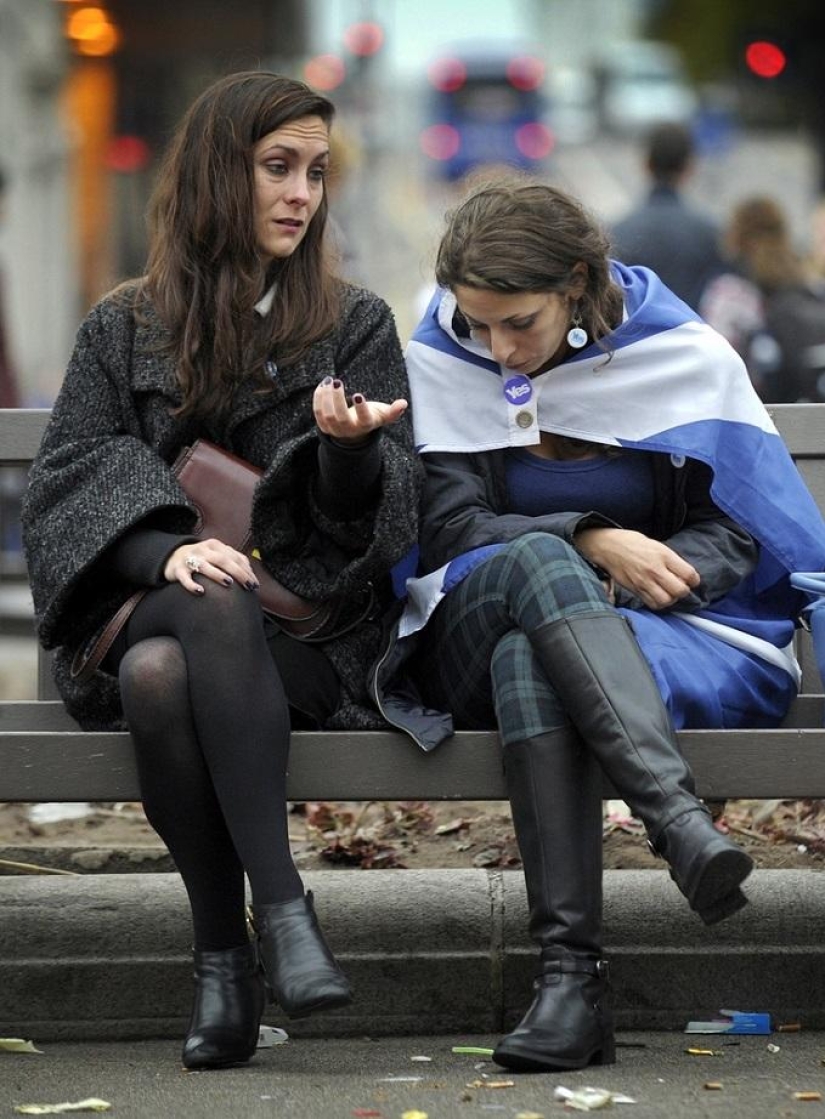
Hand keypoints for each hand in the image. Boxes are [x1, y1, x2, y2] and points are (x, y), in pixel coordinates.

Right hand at [164, 539, 259, 594]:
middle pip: (223, 560)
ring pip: (205, 566)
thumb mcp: (216, 555)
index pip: (234, 556)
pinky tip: (200, 591)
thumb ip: (233, 561)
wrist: (171, 557)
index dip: (246, 570)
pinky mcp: (178, 570)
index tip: (255, 585)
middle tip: (248, 586)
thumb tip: (252, 576)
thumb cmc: (201, 559)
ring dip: (217, 574)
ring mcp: (189, 559)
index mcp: (215, 545)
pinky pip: (185, 578)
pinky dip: (192, 585)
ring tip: (228, 583)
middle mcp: (203, 550)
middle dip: (238, 573)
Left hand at [313, 376, 407, 444]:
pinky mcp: (324, 426)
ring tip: (329, 380)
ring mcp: (335, 429)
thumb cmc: (370, 417)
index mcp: (365, 425)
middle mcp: (349, 429)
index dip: (361, 408)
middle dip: (337, 399)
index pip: (364, 419)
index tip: (358, 394)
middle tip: (337, 382)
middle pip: (340, 417)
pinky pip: (318, 413)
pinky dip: (318, 398)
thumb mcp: (382, 415)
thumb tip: (403, 404)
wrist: (353, 432)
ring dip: (326, 397)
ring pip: (327, 415)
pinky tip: (323, 385)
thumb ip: (393, 411)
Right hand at [574, 527, 699, 610]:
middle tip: (680, 587)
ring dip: (671, 599)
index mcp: (663, 555)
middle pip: (680, 590)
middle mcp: (655, 569)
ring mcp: (644, 581)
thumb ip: (671, 560)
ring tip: (669, 593)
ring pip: (666, 600)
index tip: (692, 580)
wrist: (608, 546)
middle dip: (683, 591)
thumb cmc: (632, 543)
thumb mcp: (656, 545)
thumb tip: (684, 574)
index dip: (694, 580)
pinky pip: (652, 603)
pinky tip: (658, 596)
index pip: (689, 574)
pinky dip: (658, 603)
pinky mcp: (635, 589)